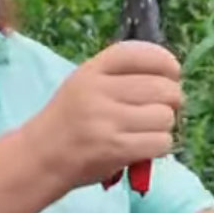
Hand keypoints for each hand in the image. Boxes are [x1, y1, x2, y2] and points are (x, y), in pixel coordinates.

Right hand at [26, 40, 183, 187]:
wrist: (39, 158)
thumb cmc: (71, 121)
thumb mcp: (86, 85)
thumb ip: (122, 76)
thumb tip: (174, 80)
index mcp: (91, 70)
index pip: (140, 54)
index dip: (165, 62)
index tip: (173, 74)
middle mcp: (98, 91)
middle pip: (162, 88)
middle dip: (172, 100)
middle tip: (163, 109)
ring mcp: (105, 120)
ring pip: (165, 116)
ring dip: (164, 127)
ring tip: (147, 131)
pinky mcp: (114, 148)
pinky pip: (161, 142)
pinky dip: (160, 146)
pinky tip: (145, 147)